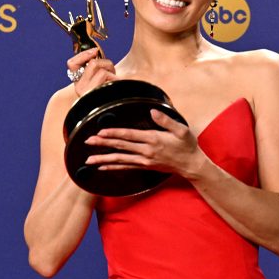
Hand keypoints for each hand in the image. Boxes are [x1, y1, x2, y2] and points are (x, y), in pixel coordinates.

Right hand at [67, 47, 116, 96]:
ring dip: (111, 69)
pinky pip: (104, 74)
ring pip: (98, 67)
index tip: (95, 50)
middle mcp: (79, 87)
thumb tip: (95, 50)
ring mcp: (86, 91)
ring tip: (114, 79)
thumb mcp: (100, 79)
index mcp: (79, 83)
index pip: (72, 64)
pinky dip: (115, 77)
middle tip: (112, 70)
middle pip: (91, 63)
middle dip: (105, 62)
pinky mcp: (94, 93)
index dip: (83, 54)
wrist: (114, 112)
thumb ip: (95, 68)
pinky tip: (117, 85)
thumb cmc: (110, 94)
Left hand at [83, 109, 204, 176]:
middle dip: (102, 144)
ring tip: (88, 160)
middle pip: (120, 147)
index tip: (100, 132)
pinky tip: (102, 166)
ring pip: (120, 159)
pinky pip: (125, 167)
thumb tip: (152, 111)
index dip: (114, 134)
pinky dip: (113, 166)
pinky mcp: (145, 166)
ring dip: (103, 158)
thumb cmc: (187, 145)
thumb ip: (166, 120)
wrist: (191, 164)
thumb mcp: (181, 129)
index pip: (129, 136)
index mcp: (153, 139)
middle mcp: (146, 151)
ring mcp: (144, 161)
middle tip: (87, 141)